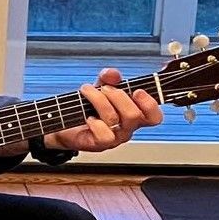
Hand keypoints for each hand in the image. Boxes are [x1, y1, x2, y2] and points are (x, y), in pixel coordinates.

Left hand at [44, 67, 162, 152]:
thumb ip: (108, 79)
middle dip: (117, 96)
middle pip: (134, 114)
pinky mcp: (99, 145)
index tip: (137, 91)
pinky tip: (87, 117)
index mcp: (134, 116)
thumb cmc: (87, 106)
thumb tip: (113, 74)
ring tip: (87, 91)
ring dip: (99, 100)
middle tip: (104, 88)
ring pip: (115, 119)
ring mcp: (114, 138)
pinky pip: (104, 135)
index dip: (149, 104)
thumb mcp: (100, 87)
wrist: (64, 122)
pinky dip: (95, 123)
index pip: (154, 117)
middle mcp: (127, 128)